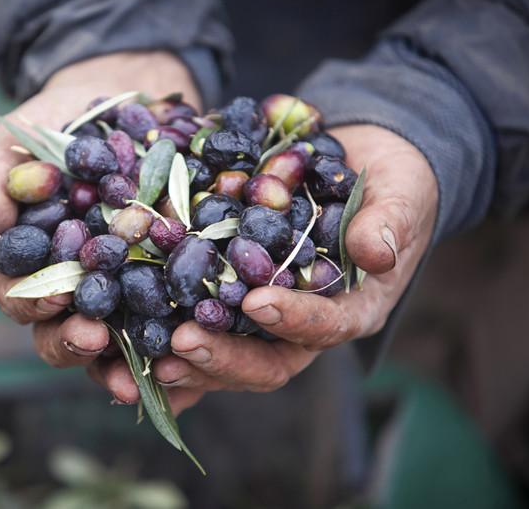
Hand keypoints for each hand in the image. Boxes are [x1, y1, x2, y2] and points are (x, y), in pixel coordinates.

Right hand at [0, 51, 201, 378]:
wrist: (123, 94)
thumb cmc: (56, 126)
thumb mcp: (15, 147)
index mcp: (27, 264)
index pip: (19, 297)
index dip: (32, 302)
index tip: (55, 296)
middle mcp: (71, 286)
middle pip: (60, 333)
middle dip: (74, 342)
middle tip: (95, 338)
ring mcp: (119, 287)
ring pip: (113, 339)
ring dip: (120, 362)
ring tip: (134, 372)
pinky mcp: (166, 278)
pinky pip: (168, 316)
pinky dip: (172, 340)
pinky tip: (185, 346)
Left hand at [90, 125, 437, 414]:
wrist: (356, 166)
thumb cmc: (390, 183)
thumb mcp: (402, 193)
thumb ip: (390, 222)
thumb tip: (377, 254)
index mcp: (351, 308)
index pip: (326, 328)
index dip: (295, 320)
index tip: (259, 303)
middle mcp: (303, 324)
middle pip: (266, 362)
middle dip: (223, 358)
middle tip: (181, 344)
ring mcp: (264, 319)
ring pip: (225, 356)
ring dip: (185, 362)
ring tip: (145, 354)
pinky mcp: (230, 300)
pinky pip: (199, 328)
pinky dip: (163, 344)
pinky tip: (127, 347)